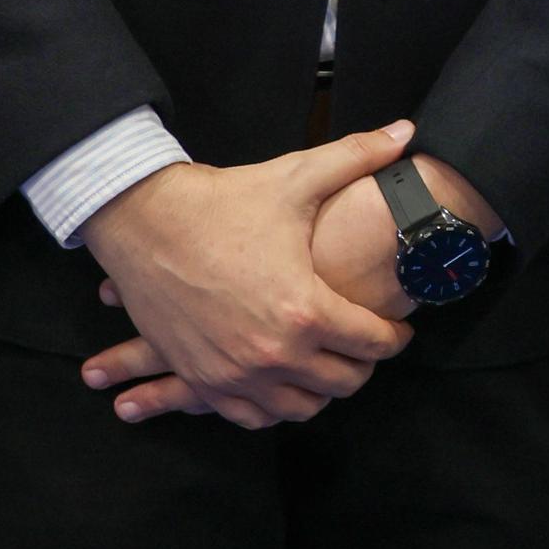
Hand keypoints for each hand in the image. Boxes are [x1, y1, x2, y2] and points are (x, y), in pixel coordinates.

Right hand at [71, 125, 415, 428]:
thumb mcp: (295, 177)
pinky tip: (283, 383)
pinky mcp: (202, 378)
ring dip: (322, 390)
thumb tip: (407, 132)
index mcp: (305, 309)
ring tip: (328, 363)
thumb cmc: (222, 201)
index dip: (396, 336)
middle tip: (365, 344)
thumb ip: (358, 157)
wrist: (142, 219)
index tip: (399, 328)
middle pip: (344, 382)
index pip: (374, 343)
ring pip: (301, 408)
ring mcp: (235, 372)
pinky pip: (252, 416)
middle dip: (364, 363)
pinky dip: (274, 406)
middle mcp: (273, 352)